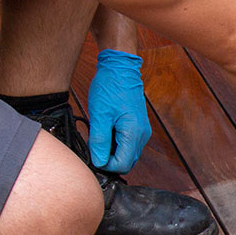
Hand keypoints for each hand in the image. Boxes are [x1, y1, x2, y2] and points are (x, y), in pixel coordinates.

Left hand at [88, 49, 151, 172]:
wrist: (120, 69)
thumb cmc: (110, 88)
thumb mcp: (99, 116)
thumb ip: (99, 142)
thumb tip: (98, 161)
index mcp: (134, 133)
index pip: (122, 164)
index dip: (105, 165)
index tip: (93, 156)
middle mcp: (142, 135)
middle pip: (127, 162)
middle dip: (109, 160)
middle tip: (94, 146)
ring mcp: (142, 131)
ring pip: (128, 154)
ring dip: (112, 151)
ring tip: (99, 136)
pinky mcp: (138, 127)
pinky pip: (128, 144)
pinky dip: (116, 143)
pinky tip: (106, 131)